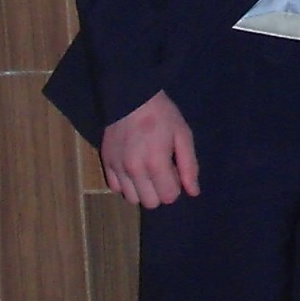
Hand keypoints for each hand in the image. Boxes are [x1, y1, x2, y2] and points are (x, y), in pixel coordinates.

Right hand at [101, 90, 198, 206]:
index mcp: (156, 163)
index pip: (168, 197)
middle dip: (160, 191)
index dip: (175, 187)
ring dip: (142, 190)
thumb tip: (193, 192)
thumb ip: (189, 166)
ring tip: (146, 171)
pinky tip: (132, 169)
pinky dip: (125, 184)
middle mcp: (134, 170)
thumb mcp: (183, 135)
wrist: (131, 97)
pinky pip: (114, 188)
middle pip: (150, 203)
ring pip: (132, 199)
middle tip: (161, 171)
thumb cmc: (162, 114)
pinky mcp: (106, 162)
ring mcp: (117, 168)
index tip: (174, 171)